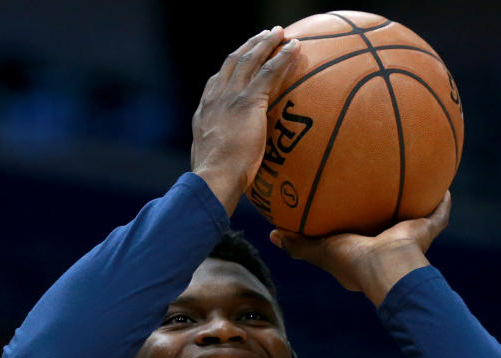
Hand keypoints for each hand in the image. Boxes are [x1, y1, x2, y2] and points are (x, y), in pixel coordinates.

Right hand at [191, 27, 299, 213]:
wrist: (213, 178)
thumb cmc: (215, 181)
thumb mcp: (212, 162)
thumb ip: (221, 154)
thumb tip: (229, 164)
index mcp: (205, 112)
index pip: (218, 81)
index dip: (232, 67)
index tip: (242, 58)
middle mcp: (215, 98)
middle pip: (233, 62)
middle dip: (249, 47)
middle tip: (264, 36)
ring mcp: (230, 97)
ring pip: (250, 60)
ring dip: (266, 44)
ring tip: (280, 34)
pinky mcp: (248, 101)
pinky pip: (269, 72)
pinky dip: (282, 57)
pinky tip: (295, 48)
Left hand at [269, 192, 451, 305]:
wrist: (385, 267)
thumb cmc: (351, 261)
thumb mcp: (318, 250)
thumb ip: (297, 243)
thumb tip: (271, 234)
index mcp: (365, 250)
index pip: (359, 228)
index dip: (355, 214)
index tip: (350, 198)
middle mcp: (388, 243)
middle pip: (387, 219)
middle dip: (385, 204)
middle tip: (379, 180)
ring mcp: (409, 239)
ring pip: (415, 216)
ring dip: (417, 200)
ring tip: (416, 173)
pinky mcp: (426, 231)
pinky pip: (438, 214)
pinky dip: (442, 202)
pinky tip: (444, 184)